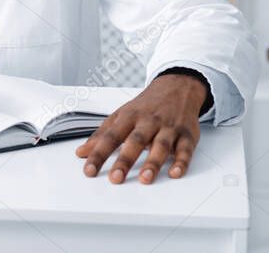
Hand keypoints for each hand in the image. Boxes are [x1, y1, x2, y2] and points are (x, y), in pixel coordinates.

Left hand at [75, 73, 207, 183]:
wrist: (176, 88)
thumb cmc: (145, 106)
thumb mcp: (121, 115)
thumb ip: (102, 135)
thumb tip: (81, 153)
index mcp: (129, 116)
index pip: (110, 136)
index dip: (98, 154)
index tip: (89, 170)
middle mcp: (148, 121)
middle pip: (135, 141)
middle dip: (125, 160)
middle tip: (115, 179)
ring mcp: (168, 128)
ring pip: (161, 145)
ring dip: (153, 162)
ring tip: (145, 179)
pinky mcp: (187, 135)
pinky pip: (185, 149)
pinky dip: (181, 161)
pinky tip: (175, 173)